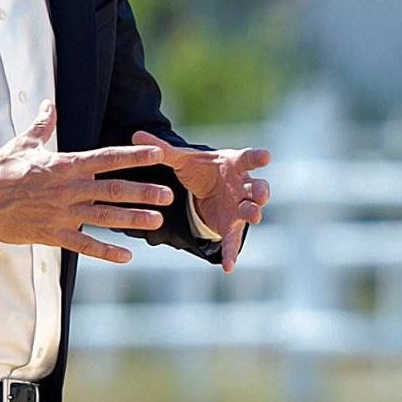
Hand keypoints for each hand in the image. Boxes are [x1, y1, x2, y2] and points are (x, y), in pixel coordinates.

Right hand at [0, 103, 177, 265]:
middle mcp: (68, 189)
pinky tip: (125, 257)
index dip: (134, 156)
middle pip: (113, 189)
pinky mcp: (51, 234)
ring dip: (132, 219)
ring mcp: (61, 213)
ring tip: (156, 221)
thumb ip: (43, 127)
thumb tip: (49, 106)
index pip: (107, 158)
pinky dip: (105, 252)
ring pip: (104, 217)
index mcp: (64, 165)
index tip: (158, 154)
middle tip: (169, 194)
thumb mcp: (22, 145)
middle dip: (143, 191)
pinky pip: (83, 245)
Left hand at [129, 132, 274, 272]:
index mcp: (234, 164)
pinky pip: (233, 240)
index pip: (248, 158)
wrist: (208, 190)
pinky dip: (231, 253)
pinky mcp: (232, 226)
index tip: (266, 156)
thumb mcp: (183, 160)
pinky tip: (228, 267)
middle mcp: (243, 185)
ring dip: (254, 213)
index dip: (258, 157)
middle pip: (258, 187)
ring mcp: (241, 206)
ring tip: (253, 217)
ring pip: (253, 210)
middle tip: (260, 194)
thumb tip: (135, 134)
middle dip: (260, 191)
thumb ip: (163, 150)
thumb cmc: (202, 169)